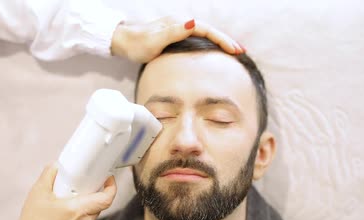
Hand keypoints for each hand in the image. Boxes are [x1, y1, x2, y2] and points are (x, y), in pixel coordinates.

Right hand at [0, 163, 116, 219]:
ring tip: (62, 213)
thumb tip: (56, 166)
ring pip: (89, 219)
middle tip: (75, 195)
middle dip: (89, 199)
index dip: (111, 187)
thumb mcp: (37, 194)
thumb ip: (48, 175)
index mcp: (78, 210)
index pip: (106, 198)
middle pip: (96, 207)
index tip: (108, 179)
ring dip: (81, 213)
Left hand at [111, 16, 244, 62]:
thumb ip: (174, 32)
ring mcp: (178, 29)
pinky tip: (213, 52)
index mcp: (179, 24)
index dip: (222, 40)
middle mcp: (180, 24)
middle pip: (209, 31)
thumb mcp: (155, 40)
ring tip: (233, 52)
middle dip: (226, 40)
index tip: (235, 50)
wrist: (122, 41)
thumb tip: (193, 23)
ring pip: (205, 34)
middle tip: (241, 51)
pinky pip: (198, 38)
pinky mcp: (174, 35)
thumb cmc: (137, 44)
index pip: (207, 30)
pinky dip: (209, 44)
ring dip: (219, 42)